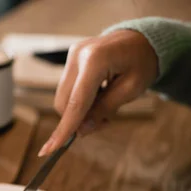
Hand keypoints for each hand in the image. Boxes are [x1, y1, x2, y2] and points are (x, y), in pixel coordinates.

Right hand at [38, 30, 157, 155]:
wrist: (142, 39)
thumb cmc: (141, 63)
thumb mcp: (131, 90)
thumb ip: (105, 109)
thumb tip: (81, 130)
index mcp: (95, 60)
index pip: (76, 102)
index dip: (64, 129)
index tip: (49, 150)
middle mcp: (77, 55)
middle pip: (64, 103)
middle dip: (79, 120)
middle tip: (104, 123)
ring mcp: (72, 55)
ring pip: (63, 98)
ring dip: (80, 111)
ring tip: (105, 108)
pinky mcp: (71, 59)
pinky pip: (68, 89)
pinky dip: (80, 101)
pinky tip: (98, 97)